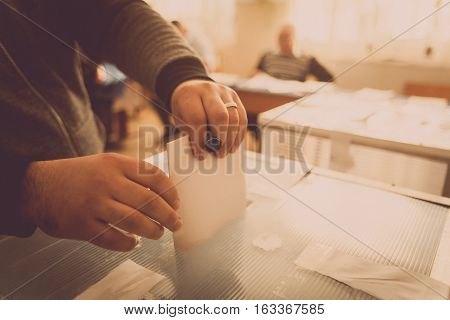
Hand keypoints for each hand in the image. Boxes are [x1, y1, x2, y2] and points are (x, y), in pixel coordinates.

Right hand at [21, 153, 180, 251]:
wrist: (38, 186)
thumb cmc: (79, 176)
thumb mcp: (105, 164)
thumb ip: (131, 174)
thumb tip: (164, 191)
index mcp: (115, 163)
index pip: (153, 176)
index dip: (170, 192)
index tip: (177, 203)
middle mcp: (106, 182)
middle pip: (148, 201)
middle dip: (168, 215)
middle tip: (176, 224)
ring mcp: (93, 204)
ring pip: (134, 221)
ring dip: (152, 230)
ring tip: (159, 233)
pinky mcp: (82, 225)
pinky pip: (112, 239)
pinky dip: (127, 243)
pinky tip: (133, 243)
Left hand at [171, 80, 247, 158]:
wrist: (192, 87)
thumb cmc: (186, 108)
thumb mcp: (181, 120)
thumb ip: (191, 135)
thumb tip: (203, 154)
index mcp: (190, 95)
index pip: (197, 119)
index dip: (200, 139)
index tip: (201, 153)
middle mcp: (208, 90)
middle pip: (220, 115)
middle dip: (221, 138)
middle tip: (218, 153)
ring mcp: (224, 91)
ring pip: (234, 117)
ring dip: (231, 138)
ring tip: (226, 151)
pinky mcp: (235, 96)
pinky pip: (242, 116)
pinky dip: (239, 134)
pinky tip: (233, 144)